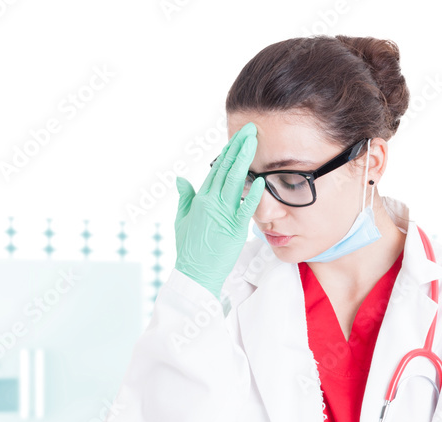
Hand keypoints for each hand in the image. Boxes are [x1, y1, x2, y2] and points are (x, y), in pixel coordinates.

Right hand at [173, 121, 265, 298]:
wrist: (194, 272)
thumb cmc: (190, 248)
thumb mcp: (182, 219)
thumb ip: (185, 197)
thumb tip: (180, 178)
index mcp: (201, 198)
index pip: (217, 169)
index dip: (229, 152)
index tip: (239, 137)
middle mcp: (210, 202)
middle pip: (226, 169)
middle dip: (239, 148)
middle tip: (250, 130)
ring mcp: (221, 214)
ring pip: (234, 181)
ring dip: (244, 160)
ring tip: (253, 142)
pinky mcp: (233, 228)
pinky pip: (244, 208)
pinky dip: (252, 194)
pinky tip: (260, 180)